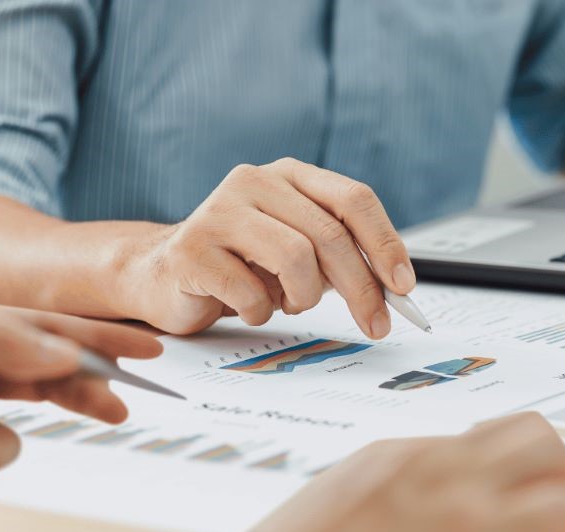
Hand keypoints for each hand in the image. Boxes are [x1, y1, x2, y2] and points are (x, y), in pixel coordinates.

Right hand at [114, 158, 416, 337]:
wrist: (161, 274)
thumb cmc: (239, 264)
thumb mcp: (297, 250)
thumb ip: (341, 256)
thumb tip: (394, 288)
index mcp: (287, 175)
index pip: (352, 199)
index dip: (385, 243)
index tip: (403, 286)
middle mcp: (254, 182)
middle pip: (329, 236)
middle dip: (361, 289)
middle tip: (376, 324)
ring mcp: (219, 211)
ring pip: (295, 259)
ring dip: (303, 297)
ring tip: (287, 303)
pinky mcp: (192, 249)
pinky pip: (251, 293)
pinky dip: (260, 311)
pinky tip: (247, 307)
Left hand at [239, 413, 564, 531]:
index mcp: (470, 531)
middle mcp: (444, 479)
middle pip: (547, 441)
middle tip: (561, 520)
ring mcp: (407, 458)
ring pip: (497, 427)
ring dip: (522, 462)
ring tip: (513, 506)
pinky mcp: (373, 455)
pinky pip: (442, 438)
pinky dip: (466, 463)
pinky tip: (449, 505)